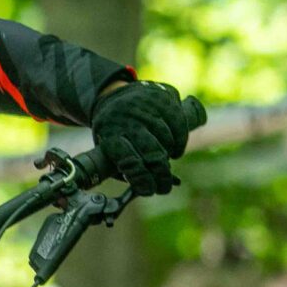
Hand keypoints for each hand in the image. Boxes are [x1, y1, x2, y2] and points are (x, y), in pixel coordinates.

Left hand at [90, 81, 205, 196]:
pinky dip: (180, 140)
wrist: (114, 95)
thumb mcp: (106, 148)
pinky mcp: (162, 98)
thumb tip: (146, 189)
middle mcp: (127, 118)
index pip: (129, 161)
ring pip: (166, 138)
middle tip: (164, 186)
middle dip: (160, 173)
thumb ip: (123, 168)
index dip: (142, 179)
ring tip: (165, 164)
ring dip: (169, 156)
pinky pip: (179, 123)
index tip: (150, 190)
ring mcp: (146, 107)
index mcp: (109, 133)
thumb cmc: (112, 131)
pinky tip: (176, 150)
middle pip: (151, 152)